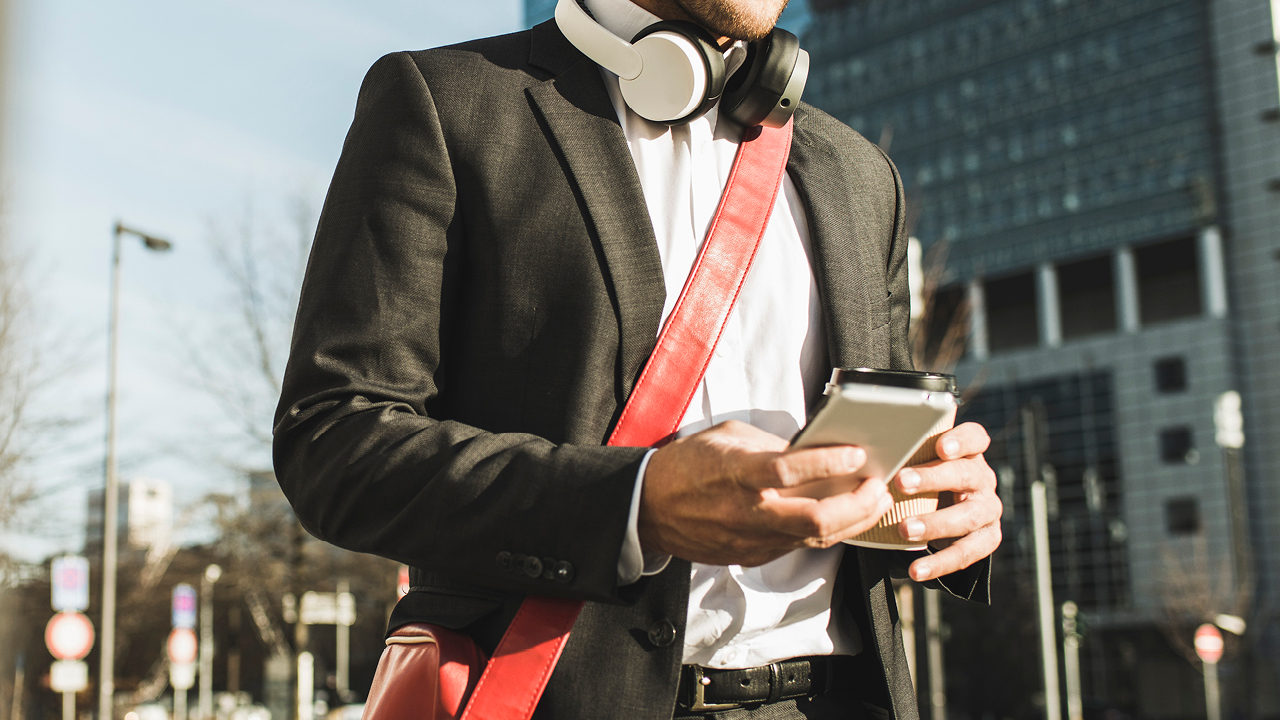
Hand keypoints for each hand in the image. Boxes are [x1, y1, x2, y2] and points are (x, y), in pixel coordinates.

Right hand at [638, 420, 893, 566]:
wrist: (650, 508)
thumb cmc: (688, 465)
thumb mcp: (727, 437)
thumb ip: (769, 445)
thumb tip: (813, 450)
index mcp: (736, 473)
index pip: (789, 470)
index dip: (828, 463)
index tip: (857, 455)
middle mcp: (746, 511)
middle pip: (815, 519)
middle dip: (858, 505)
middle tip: (879, 487)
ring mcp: (750, 539)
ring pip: (815, 539)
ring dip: (853, 522)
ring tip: (874, 503)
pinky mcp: (752, 555)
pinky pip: (798, 546)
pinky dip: (826, 532)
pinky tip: (843, 517)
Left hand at [893, 422, 1001, 581]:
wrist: (950, 514)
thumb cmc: (926, 480)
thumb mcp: (920, 464)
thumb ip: (904, 455)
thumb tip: (860, 451)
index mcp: (969, 454)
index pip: (975, 438)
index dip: (961, 441)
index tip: (941, 447)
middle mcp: (983, 480)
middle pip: (965, 475)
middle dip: (933, 479)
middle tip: (901, 483)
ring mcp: (988, 510)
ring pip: (968, 516)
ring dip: (935, 523)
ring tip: (904, 529)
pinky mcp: (987, 539)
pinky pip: (966, 553)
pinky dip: (940, 563)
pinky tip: (916, 570)